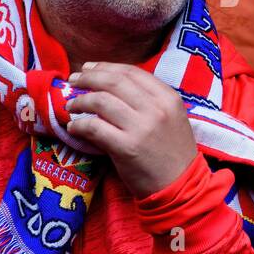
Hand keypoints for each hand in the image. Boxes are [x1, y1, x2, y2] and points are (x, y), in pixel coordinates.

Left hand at [65, 62, 197, 198]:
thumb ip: (149, 99)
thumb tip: (109, 83)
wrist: (181, 185)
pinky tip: (74, 128)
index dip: (105, 67)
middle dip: (87, 78)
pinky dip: (78, 126)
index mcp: (169, 98)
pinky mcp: (126, 147)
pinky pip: (93, 128)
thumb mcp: (172, 118)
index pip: (131, 72)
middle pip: (113, 82)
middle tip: (73, 81)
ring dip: (79, 101)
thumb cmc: (173, 152)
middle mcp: (156, 109)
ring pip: (100, 102)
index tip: (88, 68)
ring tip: (72, 106)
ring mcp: (141, 128)